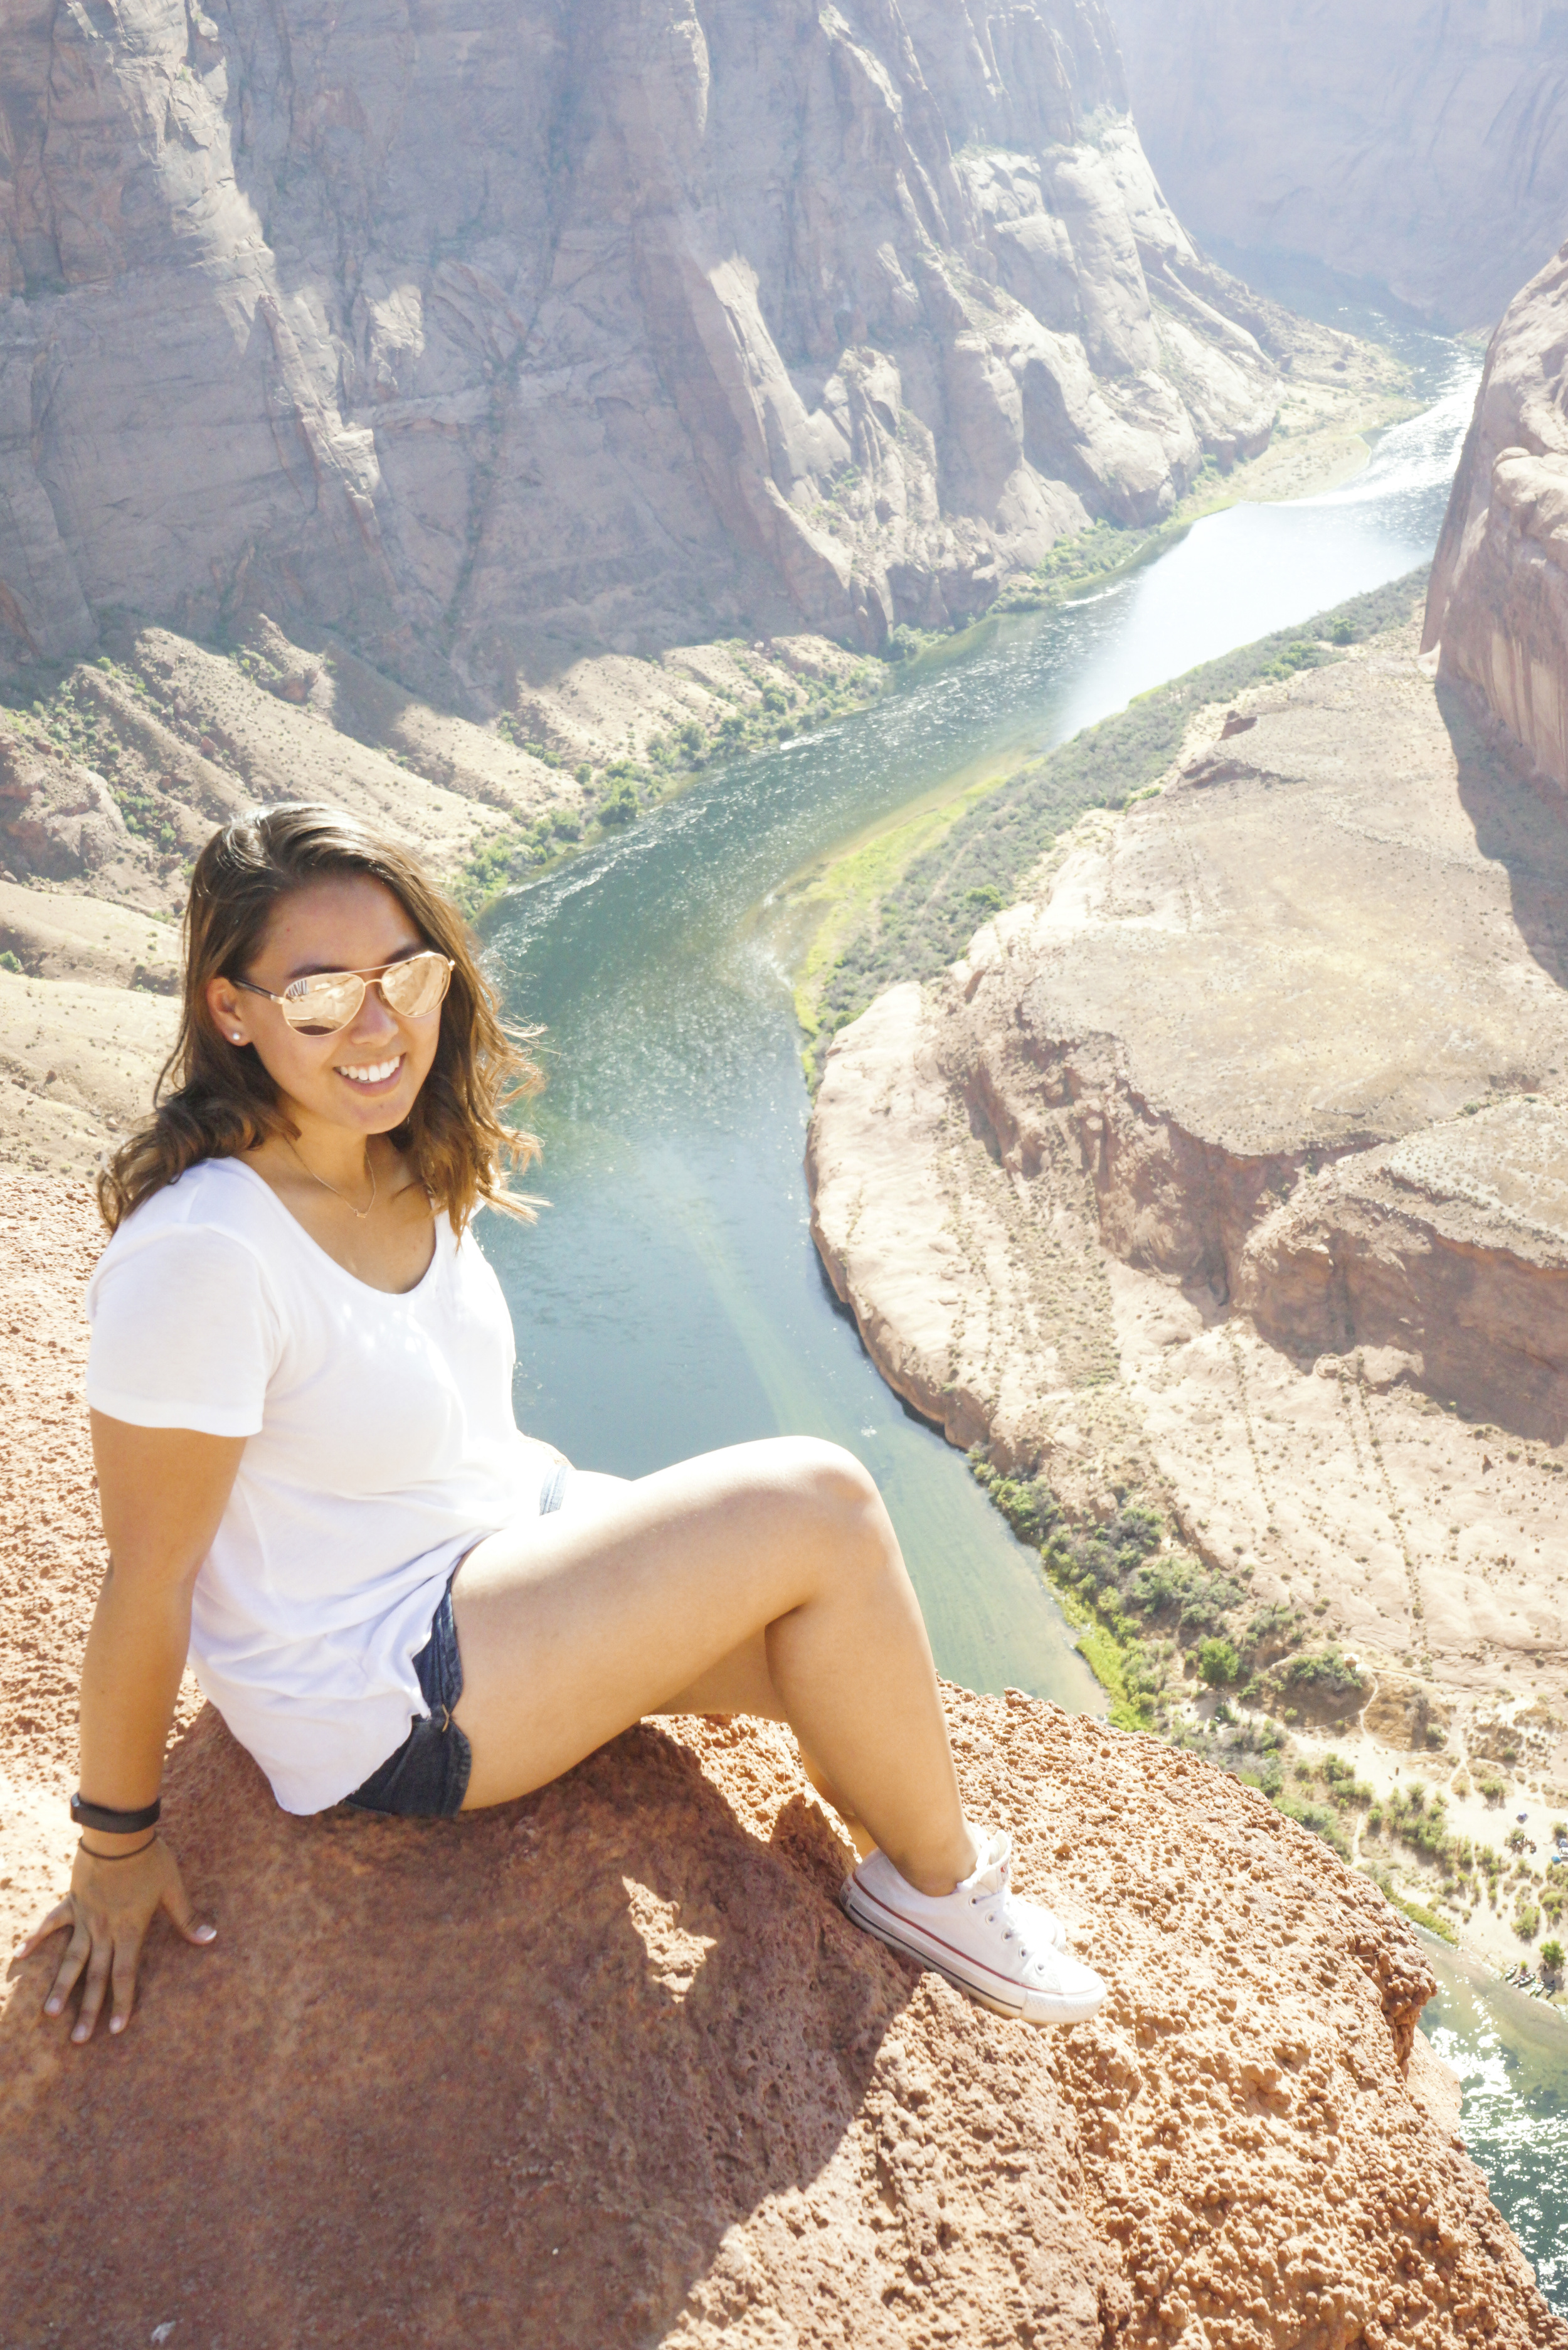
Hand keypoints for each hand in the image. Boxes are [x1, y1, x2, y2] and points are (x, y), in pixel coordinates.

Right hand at [18, 1836, 215, 2044]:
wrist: (119, 1832)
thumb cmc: (150, 1858)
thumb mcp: (173, 1888)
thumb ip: (187, 1918)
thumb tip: (210, 1938)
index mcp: (130, 1930)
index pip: (126, 1975)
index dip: (122, 2003)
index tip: (117, 2029)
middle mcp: (105, 1931)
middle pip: (96, 1976)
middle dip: (88, 2010)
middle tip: (78, 2040)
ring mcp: (85, 1917)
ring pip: (71, 1959)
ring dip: (61, 1987)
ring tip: (50, 2013)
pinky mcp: (72, 1901)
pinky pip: (51, 1923)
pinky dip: (36, 1938)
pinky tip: (20, 1955)